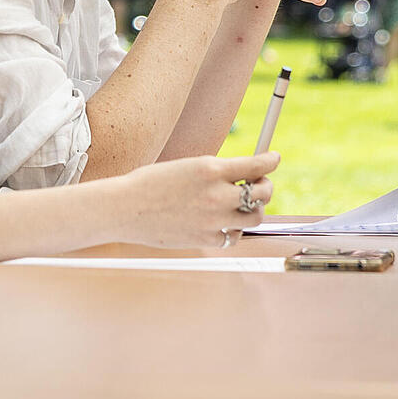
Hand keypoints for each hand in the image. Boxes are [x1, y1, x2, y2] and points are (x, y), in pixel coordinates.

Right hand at [120, 151, 280, 247]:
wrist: (123, 208)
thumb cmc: (153, 184)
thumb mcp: (189, 166)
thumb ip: (217, 172)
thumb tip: (246, 174)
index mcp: (211, 168)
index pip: (257, 164)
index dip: (271, 161)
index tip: (274, 159)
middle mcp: (216, 194)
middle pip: (263, 192)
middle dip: (266, 186)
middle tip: (260, 184)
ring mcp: (213, 219)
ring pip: (255, 217)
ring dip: (255, 209)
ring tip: (246, 204)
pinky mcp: (205, 239)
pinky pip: (234, 236)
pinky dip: (235, 230)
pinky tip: (226, 223)